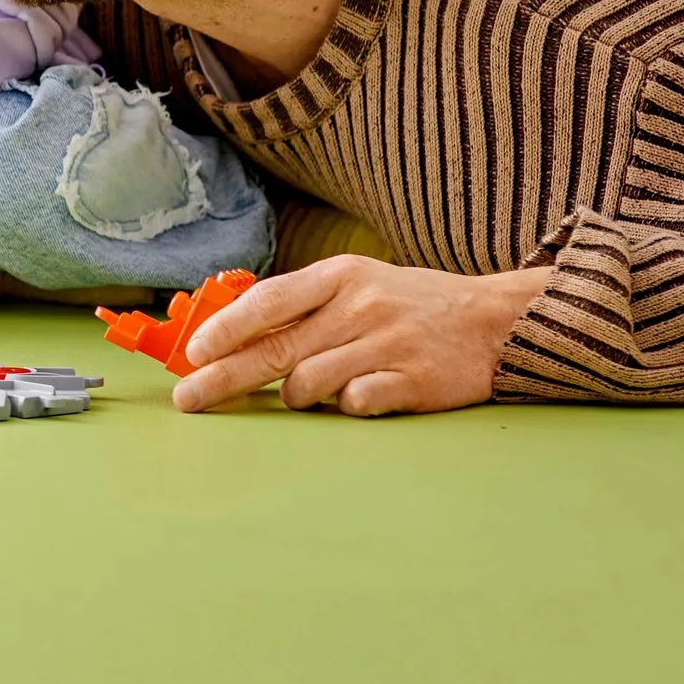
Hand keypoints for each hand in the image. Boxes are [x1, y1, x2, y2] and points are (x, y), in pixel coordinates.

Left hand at [172, 256, 551, 415]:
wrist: (495, 321)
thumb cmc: (409, 305)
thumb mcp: (356, 285)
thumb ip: (302, 307)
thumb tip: (229, 333)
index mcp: (340, 277)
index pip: (267, 302)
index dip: (225, 329)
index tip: (194, 353)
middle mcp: (360, 307)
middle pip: (274, 350)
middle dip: (222, 379)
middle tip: (188, 400)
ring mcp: (388, 344)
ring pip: (307, 383)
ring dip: (295, 396)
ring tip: (306, 392)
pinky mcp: (414, 381)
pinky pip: (354, 403)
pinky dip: (343, 406)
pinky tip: (353, 398)